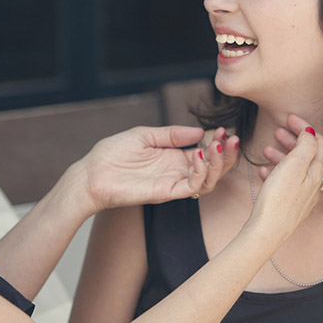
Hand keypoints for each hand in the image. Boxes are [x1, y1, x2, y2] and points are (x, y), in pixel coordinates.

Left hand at [80, 125, 238, 211]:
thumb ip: (171, 134)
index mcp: (173, 156)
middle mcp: (177, 171)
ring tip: (218, 145)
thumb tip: (198, 131)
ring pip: (209, 179)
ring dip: (219, 162)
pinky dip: (200, 171)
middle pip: (213, 167)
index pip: (205, 152)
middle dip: (226, 154)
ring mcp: (173, 182)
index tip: (222, 129)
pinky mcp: (166, 192)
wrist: (92, 174)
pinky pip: (192, 186)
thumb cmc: (112, 154)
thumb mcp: (145, 135)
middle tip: (230, 138)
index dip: (217, 142)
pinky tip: (197, 154)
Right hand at [247, 115, 322, 243]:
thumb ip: (305, 145)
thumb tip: (311, 132)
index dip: (305, 127)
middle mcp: (313, 185)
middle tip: (277, 131)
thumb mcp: (294, 165)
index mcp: (316, 173)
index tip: (289, 118)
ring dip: (282, 155)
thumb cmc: (279, 199)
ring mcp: (301, 197)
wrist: (266, 232)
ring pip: (294, 169)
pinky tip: (263, 171)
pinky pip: (285, 183)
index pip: (319, 143)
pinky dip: (276, 172)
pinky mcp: (288, 206)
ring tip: (266, 149)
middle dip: (293, 140)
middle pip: (307, 155)